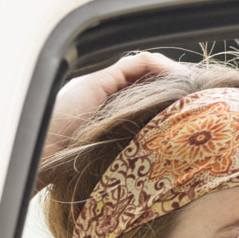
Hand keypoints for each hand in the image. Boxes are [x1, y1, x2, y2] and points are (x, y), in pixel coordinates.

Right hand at [38, 52, 182, 189]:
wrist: (40, 160)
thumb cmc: (70, 170)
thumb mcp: (113, 161)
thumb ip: (133, 156)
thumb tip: (164, 174)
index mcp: (106, 111)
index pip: (144, 94)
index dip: (169, 97)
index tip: (191, 108)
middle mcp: (102, 93)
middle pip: (145, 78)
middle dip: (173, 82)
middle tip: (198, 94)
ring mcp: (99, 83)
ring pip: (143, 67)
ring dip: (171, 71)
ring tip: (192, 84)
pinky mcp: (99, 79)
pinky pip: (136, 63)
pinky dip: (160, 66)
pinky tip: (178, 78)